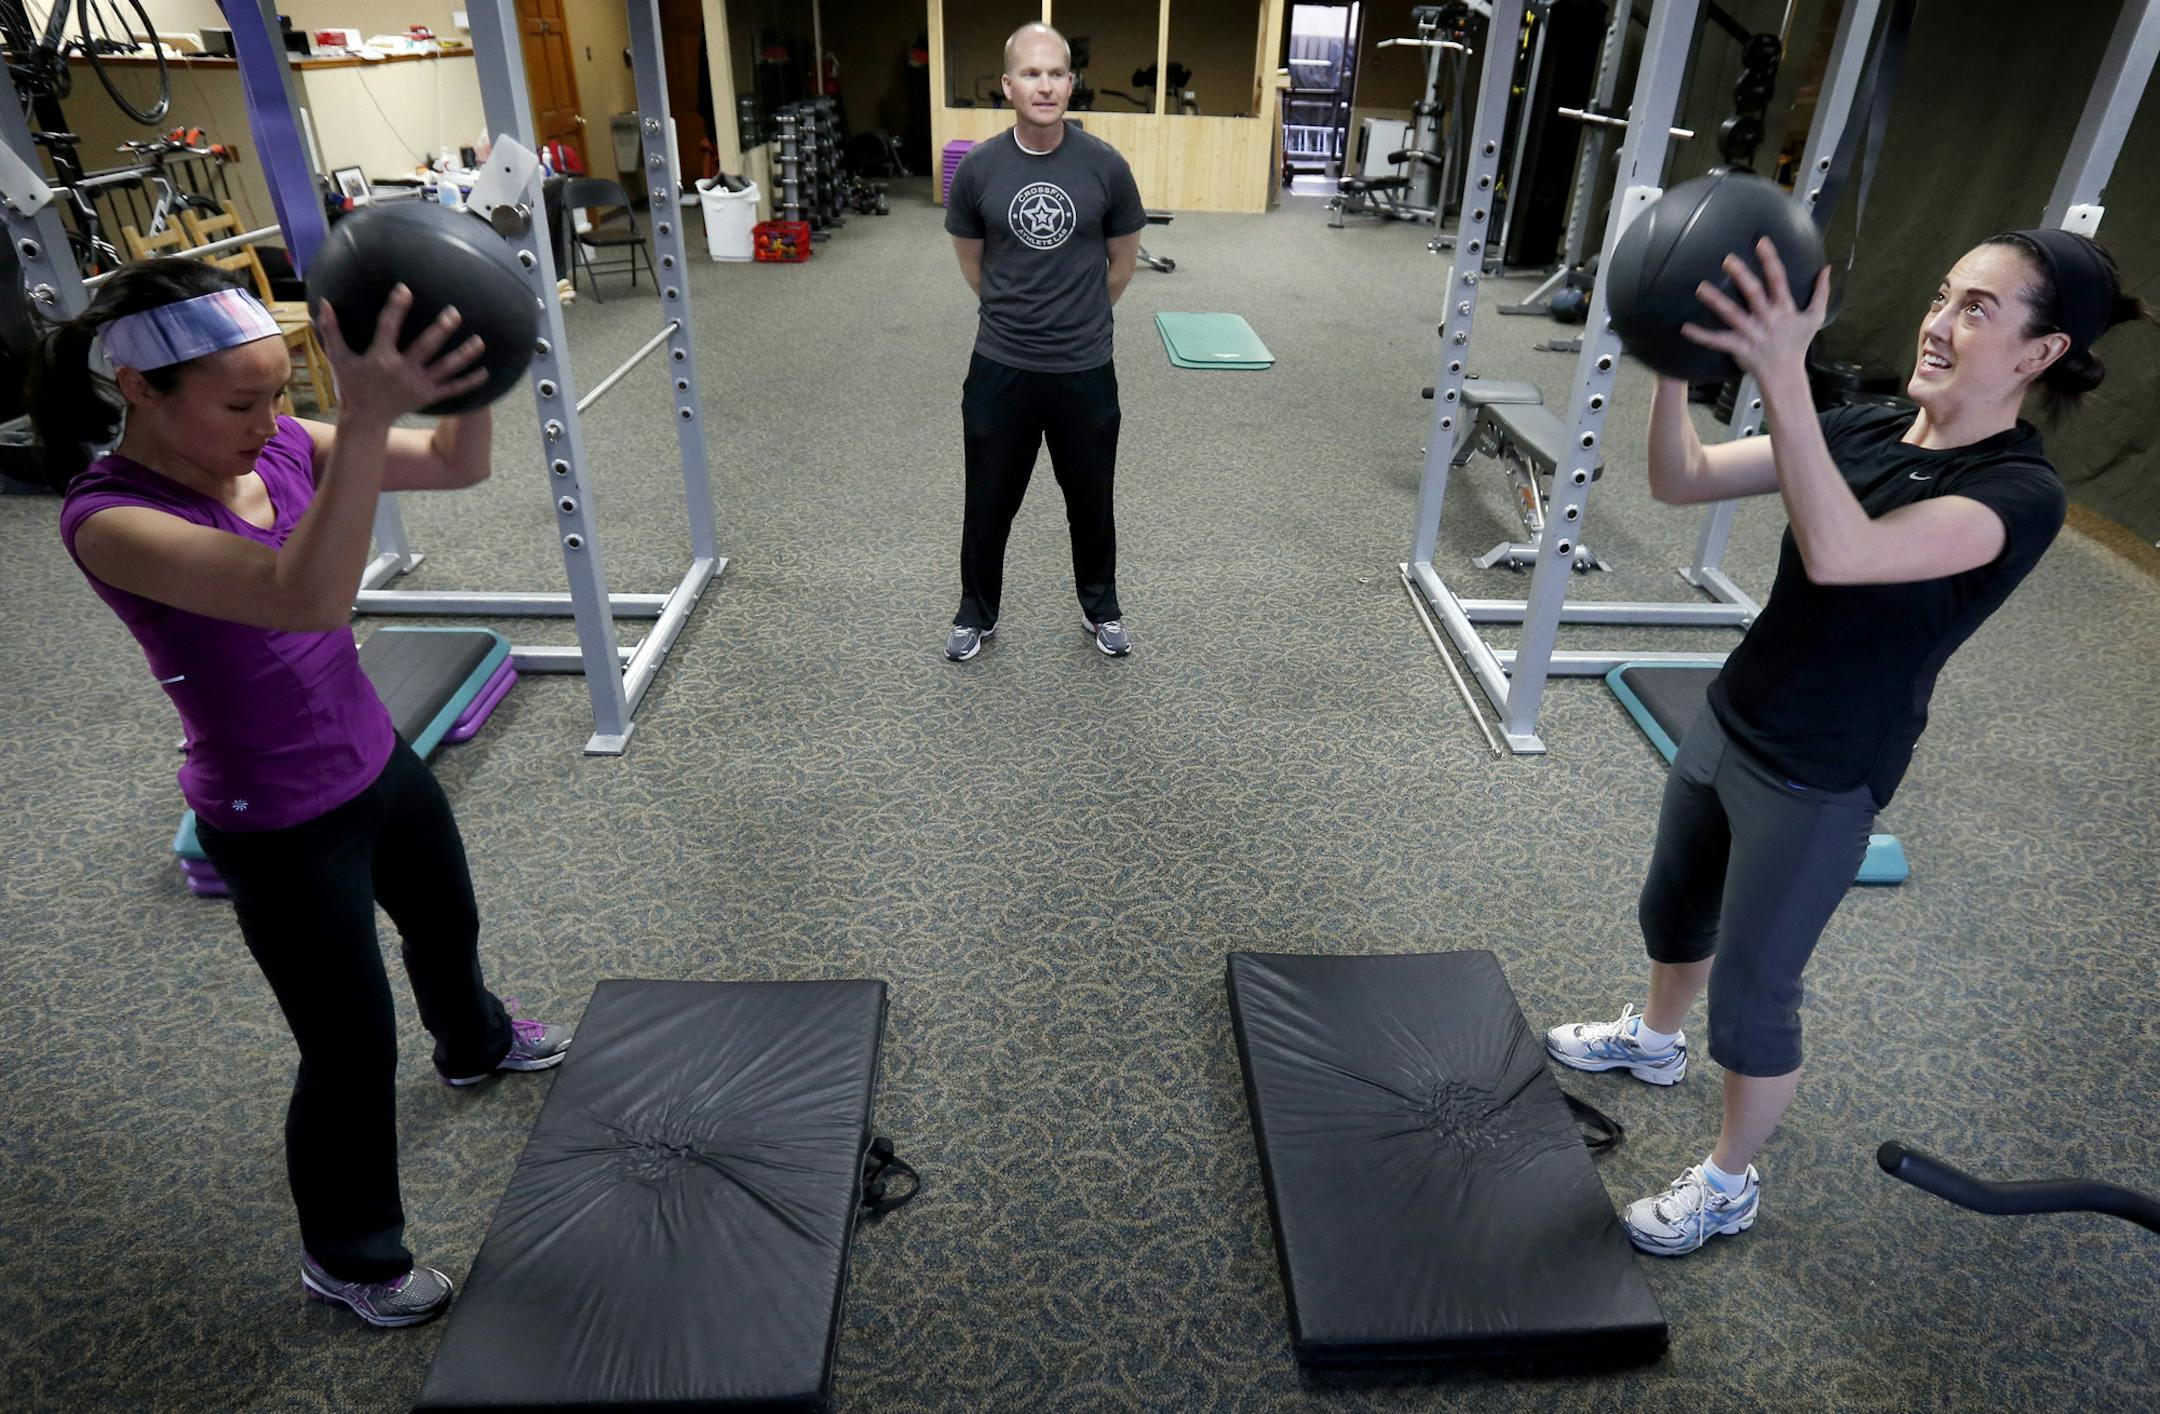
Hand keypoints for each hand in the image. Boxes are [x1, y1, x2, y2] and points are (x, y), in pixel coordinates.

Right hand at [315, 285, 489, 424]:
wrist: (365, 419)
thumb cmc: (352, 384)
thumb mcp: (338, 358)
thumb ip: (331, 330)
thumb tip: (322, 302)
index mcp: (380, 358)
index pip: (389, 327)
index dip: (397, 308)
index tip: (406, 289)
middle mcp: (402, 371)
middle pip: (426, 347)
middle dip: (441, 330)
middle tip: (455, 313)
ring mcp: (418, 385)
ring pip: (445, 368)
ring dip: (464, 355)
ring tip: (480, 341)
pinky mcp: (428, 397)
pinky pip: (452, 389)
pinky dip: (469, 382)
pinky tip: (486, 373)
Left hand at [1681, 237, 1830, 385]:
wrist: (1785, 375)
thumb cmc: (1798, 344)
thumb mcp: (1815, 318)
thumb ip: (1821, 292)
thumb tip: (1827, 269)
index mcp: (1784, 309)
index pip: (1778, 280)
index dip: (1770, 260)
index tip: (1761, 242)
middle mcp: (1767, 319)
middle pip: (1753, 294)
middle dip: (1741, 276)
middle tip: (1727, 259)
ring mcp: (1752, 334)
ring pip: (1732, 315)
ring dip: (1716, 301)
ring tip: (1700, 287)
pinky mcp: (1738, 347)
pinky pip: (1717, 341)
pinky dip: (1701, 335)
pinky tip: (1685, 327)